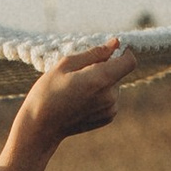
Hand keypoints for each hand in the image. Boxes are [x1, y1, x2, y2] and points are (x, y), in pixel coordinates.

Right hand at [0, 39, 131, 170]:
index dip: (123, 52)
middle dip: (104, 68)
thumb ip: (95, 53)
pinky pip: (111, 98)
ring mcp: (110, 109)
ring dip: (102, 82)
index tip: (109, 52)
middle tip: (78, 75)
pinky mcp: (108, 117)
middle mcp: (110, 96)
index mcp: (101, 79)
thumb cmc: (48, 92)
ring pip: (114, 85)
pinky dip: (100, 95)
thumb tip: (116, 43)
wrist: (41, 126)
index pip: (129, 61)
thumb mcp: (66, 64)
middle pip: (118, 72)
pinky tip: (81, 100)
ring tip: (77, 89)